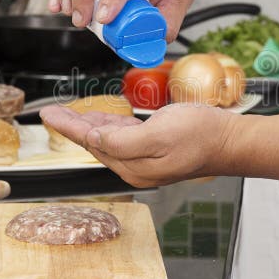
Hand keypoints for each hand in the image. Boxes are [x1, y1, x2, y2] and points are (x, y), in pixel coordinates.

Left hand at [39, 103, 234, 187]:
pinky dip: (110, 124)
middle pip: (95, 142)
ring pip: (108, 139)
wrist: (229, 141)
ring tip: (70, 113)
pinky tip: (103, 117)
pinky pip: (125, 136)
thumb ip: (123, 140)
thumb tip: (95, 138)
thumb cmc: (200, 135)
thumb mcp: (160, 135)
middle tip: (52, 112)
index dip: (68, 127)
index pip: (92, 143)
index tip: (48, 115)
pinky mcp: (155, 149)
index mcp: (133, 166)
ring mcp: (146, 159)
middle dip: (73, 126)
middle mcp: (135, 166)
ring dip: (89, 123)